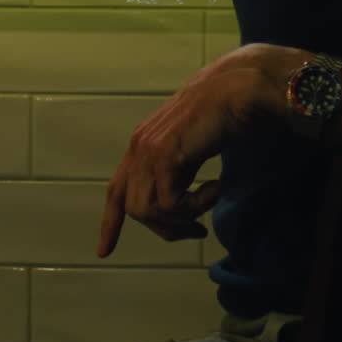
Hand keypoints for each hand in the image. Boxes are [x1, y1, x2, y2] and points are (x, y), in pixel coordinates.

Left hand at [97, 42, 307, 257]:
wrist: (237, 89)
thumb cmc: (223, 115)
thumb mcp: (191, 148)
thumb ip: (176, 170)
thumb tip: (175, 211)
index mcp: (142, 145)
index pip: (116, 190)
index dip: (110, 222)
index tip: (104, 252)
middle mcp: (139, 147)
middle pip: (134, 210)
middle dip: (166, 229)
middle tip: (197, 231)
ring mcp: (149, 150)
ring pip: (148, 212)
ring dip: (183, 218)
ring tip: (209, 199)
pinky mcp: (165, 154)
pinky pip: (171, 204)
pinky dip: (197, 205)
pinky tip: (216, 186)